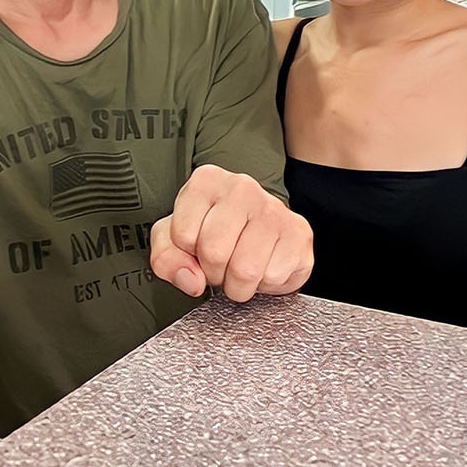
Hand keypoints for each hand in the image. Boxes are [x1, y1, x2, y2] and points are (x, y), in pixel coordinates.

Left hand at [150, 165, 312, 301]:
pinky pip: (274, 277)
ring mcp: (274, 209)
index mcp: (206, 181)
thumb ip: (166, 259)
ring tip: (240, 266)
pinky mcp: (300, 233)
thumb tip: (192, 281)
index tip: (198, 247)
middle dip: (214, 272)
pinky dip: (265, 284)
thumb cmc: (210, 233)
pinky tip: (263, 266)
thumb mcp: (173, 241)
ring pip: (245, 270)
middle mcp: (242, 187)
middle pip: (214, 252)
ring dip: (238, 284)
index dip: (188, 253)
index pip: (184, 235)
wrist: (254, 234)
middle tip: (221, 263)